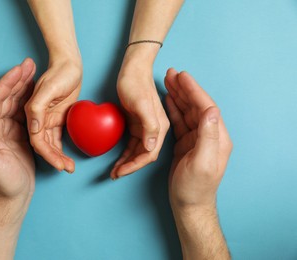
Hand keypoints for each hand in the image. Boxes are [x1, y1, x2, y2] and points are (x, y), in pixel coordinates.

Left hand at [0, 58, 35, 203]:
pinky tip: (39, 91)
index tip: (19, 69)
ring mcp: (6, 128)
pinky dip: (31, 100)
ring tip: (35, 71)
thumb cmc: (1, 182)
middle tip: (30, 63)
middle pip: (6, 96)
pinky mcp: (18, 133)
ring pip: (16, 101)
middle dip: (18, 79)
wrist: (13, 196)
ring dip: (25, 86)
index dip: (7, 82)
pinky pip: (24, 112)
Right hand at [25, 59, 81, 172]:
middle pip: (43, 145)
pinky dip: (61, 147)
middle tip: (67, 168)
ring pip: (50, 144)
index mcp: (32, 113)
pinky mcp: (56, 118)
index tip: (59, 165)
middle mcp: (37, 119)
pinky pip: (57, 137)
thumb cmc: (59, 73)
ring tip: (70, 167)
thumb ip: (37, 107)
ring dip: (58, 156)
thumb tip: (33, 127)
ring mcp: (47, 120)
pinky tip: (67, 157)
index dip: (47, 155)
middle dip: (54, 159)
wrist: (69, 65)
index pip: (37, 140)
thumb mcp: (48, 88)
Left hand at [111, 59, 169, 178]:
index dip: (135, 166)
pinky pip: (132, 144)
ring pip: (137, 152)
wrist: (133, 69)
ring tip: (114, 171)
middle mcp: (155, 130)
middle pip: (143, 156)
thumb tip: (151, 146)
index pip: (149, 154)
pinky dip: (125, 153)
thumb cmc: (136, 83)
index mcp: (159, 127)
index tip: (120, 172)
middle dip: (129, 167)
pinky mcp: (137, 124)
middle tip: (114, 175)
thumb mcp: (142, 103)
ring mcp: (146, 128)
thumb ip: (149, 125)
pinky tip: (117, 159)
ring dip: (127, 163)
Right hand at [164, 68, 232, 210]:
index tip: (182, 76)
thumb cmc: (195, 187)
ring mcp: (198, 139)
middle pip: (196, 106)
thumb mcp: (202, 163)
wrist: (188, 204)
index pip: (206, 107)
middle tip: (171, 73)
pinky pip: (180, 122)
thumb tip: (212, 110)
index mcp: (217, 138)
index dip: (194, 91)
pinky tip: (168, 100)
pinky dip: (174, 109)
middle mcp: (209, 135)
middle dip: (184, 89)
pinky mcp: (187, 144)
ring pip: (187, 112)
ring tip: (167, 82)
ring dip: (178, 96)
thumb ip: (209, 136)